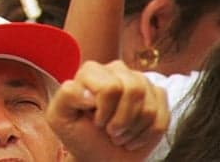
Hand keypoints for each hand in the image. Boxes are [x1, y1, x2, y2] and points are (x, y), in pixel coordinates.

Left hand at [47, 60, 168, 161]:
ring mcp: (140, 81)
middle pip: (133, 90)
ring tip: (119, 135)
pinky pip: (163, 116)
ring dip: (134, 129)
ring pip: (149, 106)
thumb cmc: (78, 135)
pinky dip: (148, 134)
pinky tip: (134, 136)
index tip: (96, 122)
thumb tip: (89, 92)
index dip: (105, 111)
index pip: (110, 86)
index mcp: (91, 71)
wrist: (100, 155)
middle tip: (109, 131)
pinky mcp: (157, 97)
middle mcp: (116, 70)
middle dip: (121, 120)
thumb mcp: (60, 118)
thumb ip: (67, 97)